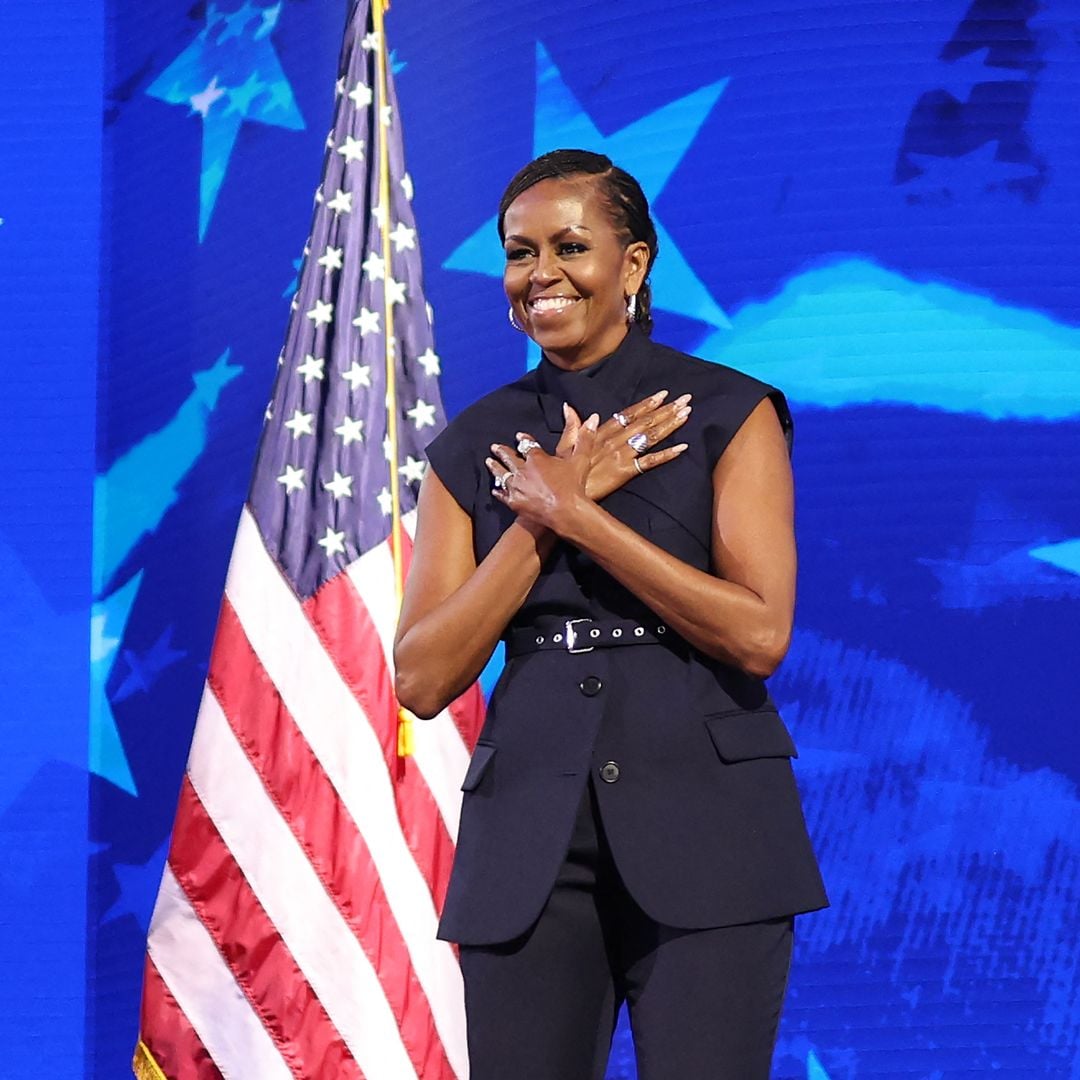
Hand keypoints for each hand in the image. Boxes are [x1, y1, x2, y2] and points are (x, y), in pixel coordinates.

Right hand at [485, 390, 690, 532]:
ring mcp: (621, 456)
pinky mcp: (625, 472)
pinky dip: (667, 454)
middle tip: (686, 399)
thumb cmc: (562, 474)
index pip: (628, 414)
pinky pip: (650, 462)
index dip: (647, 404)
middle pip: (645, 422)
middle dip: (666, 409)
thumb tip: (569, 408)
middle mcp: (614, 441)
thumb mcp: (563, 448)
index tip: (663, 394)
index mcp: (600, 433)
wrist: (563, 497)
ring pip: (650, 437)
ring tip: (687, 414)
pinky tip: (683, 447)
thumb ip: (571, 427)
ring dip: (670, 424)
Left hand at [486, 420, 593, 533]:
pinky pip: (502, 494)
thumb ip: (585, 438)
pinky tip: (494, 489)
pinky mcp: (514, 502)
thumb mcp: (581, 459)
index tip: (518, 436)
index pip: (527, 444)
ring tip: (489, 461)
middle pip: (509, 457)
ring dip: (495, 467)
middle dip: (502, 451)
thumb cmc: (573, 486)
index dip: (523, 439)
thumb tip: (592, 418)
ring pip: (501, 474)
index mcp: (537, 458)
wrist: (565, 512)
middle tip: (494, 447)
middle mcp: (522, 470)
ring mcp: (516, 486)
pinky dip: (498, 490)